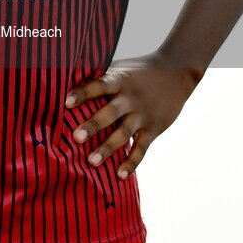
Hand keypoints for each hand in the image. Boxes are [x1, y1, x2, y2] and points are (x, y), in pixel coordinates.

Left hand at [64, 51, 200, 178]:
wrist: (176, 73)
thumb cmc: (139, 70)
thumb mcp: (120, 66)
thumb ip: (99, 73)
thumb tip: (67, 72)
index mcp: (120, 79)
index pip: (99, 85)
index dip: (83, 93)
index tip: (66, 102)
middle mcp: (131, 98)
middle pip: (110, 112)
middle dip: (93, 125)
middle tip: (75, 137)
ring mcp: (142, 115)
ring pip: (124, 133)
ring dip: (108, 148)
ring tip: (91, 162)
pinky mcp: (153, 129)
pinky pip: (141, 148)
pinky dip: (131, 162)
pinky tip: (120, 175)